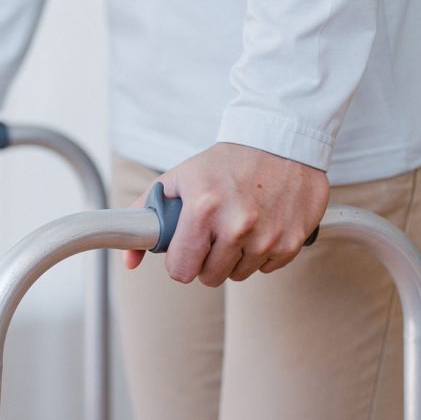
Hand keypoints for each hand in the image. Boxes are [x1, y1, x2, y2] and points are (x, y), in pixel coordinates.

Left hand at [124, 143, 328, 285]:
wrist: (280, 142)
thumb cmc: (224, 163)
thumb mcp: (177, 180)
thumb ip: (146, 217)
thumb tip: (129, 260)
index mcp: (203, 208)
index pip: (181, 270)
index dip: (180, 262)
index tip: (185, 250)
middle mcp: (237, 225)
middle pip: (210, 277)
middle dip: (206, 260)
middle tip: (212, 234)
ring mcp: (267, 236)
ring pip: (238, 275)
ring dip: (234, 257)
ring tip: (237, 226)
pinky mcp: (292, 241)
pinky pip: (266, 268)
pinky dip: (261, 253)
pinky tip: (261, 226)